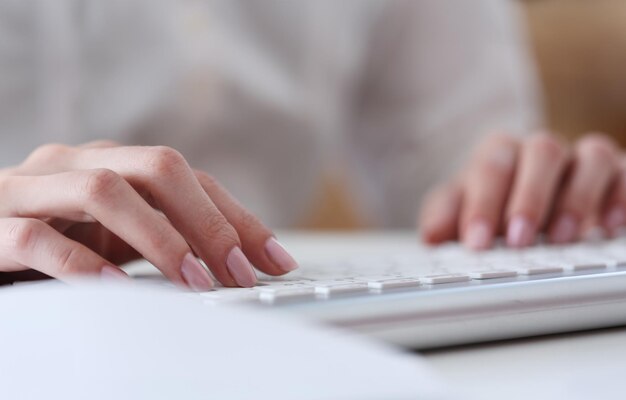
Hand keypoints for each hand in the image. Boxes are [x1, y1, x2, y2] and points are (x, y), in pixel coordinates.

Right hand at [0, 141, 297, 288]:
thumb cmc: (51, 236)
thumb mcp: (115, 235)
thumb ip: (163, 236)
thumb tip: (236, 265)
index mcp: (112, 162)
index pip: (191, 179)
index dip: (238, 218)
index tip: (276, 260)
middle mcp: (76, 163)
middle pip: (158, 168)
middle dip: (208, 222)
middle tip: (238, 274)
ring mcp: (31, 189)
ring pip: (105, 191)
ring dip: (160, 239)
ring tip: (195, 283)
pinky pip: (41, 238)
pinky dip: (85, 266)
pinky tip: (117, 291)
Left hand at [420, 132, 625, 248]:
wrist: (521, 200)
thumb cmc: (490, 206)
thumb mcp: (459, 211)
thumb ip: (445, 216)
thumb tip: (432, 235)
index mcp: (500, 154)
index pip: (492, 166)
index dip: (484, 203)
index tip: (477, 242)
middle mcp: (542, 151)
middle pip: (543, 151)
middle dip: (530, 197)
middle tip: (518, 240)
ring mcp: (581, 160)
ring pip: (593, 155)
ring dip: (578, 198)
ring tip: (562, 239)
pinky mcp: (617, 175)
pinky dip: (621, 195)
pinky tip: (609, 227)